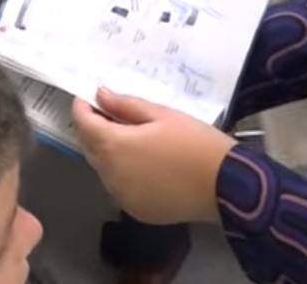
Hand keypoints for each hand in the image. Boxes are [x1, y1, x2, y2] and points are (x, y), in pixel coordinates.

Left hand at [71, 87, 237, 224]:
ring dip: (107, 152)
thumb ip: (125, 105)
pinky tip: (143, 164)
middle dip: (93, 129)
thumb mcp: (162, 115)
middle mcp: (110, 174)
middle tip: (108, 114)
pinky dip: (122, 173)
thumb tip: (100, 95)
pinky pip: (119, 186)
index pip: (83, 124)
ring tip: (130, 138)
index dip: (81, 108)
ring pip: (103, 169)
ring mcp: (121, 195)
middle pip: (89, 147)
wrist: (225, 185)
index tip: (86, 98)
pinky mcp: (134, 209)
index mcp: (114, 146)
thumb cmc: (196, 143)